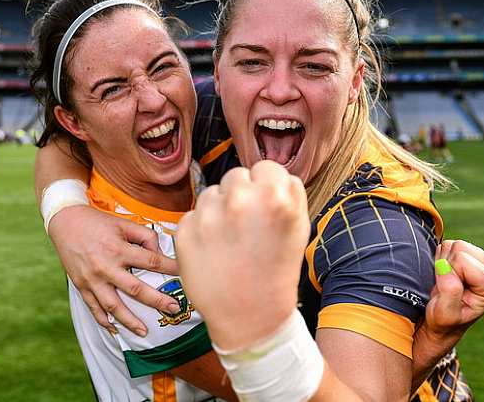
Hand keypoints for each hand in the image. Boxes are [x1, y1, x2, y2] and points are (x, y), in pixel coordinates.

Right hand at [48, 205, 179, 335]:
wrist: (64, 222)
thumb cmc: (97, 222)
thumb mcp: (123, 223)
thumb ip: (145, 236)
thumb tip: (160, 252)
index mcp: (119, 249)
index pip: (152, 262)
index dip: (171, 269)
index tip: (186, 275)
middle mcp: (106, 267)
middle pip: (136, 289)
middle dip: (157, 301)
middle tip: (174, 309)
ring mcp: (92, 279)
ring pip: (113, 305)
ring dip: (129, 321)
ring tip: (144, 332)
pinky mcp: (81, 285)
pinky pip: (93, 307)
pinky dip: (104, 320)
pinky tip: (115, 330)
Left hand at [176, 161, 309, 350]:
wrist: (250, 316)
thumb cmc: (276, 271)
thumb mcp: (299, 228)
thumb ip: (288, 192)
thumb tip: (272, 173)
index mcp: (273, 197)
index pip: (265, 167)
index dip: (267, 186)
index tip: (265, 206)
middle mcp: (239, 201)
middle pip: (236, 176)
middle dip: (242, 196)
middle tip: (248, 227)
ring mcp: (208, 216)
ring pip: (211, 194)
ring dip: (218, 211)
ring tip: (230, 242)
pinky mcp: (184, 231)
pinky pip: (193, 216)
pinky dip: (200, 230)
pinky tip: (214, 252)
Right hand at [424, 240, 483, 337]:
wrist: (446, 323)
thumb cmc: (445, 321)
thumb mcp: (444, 314)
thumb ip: (448, 292)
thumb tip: (445, 267)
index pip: (462, 260)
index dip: (449, 274)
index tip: (450, 293)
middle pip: (461, 248)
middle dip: (448, 266)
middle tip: (448, 288)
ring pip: (457, 245)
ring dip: (446, 262)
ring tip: (450, 282)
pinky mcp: (480, 254)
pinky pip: (454, 245)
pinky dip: (446, 258)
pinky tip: (451, 275)